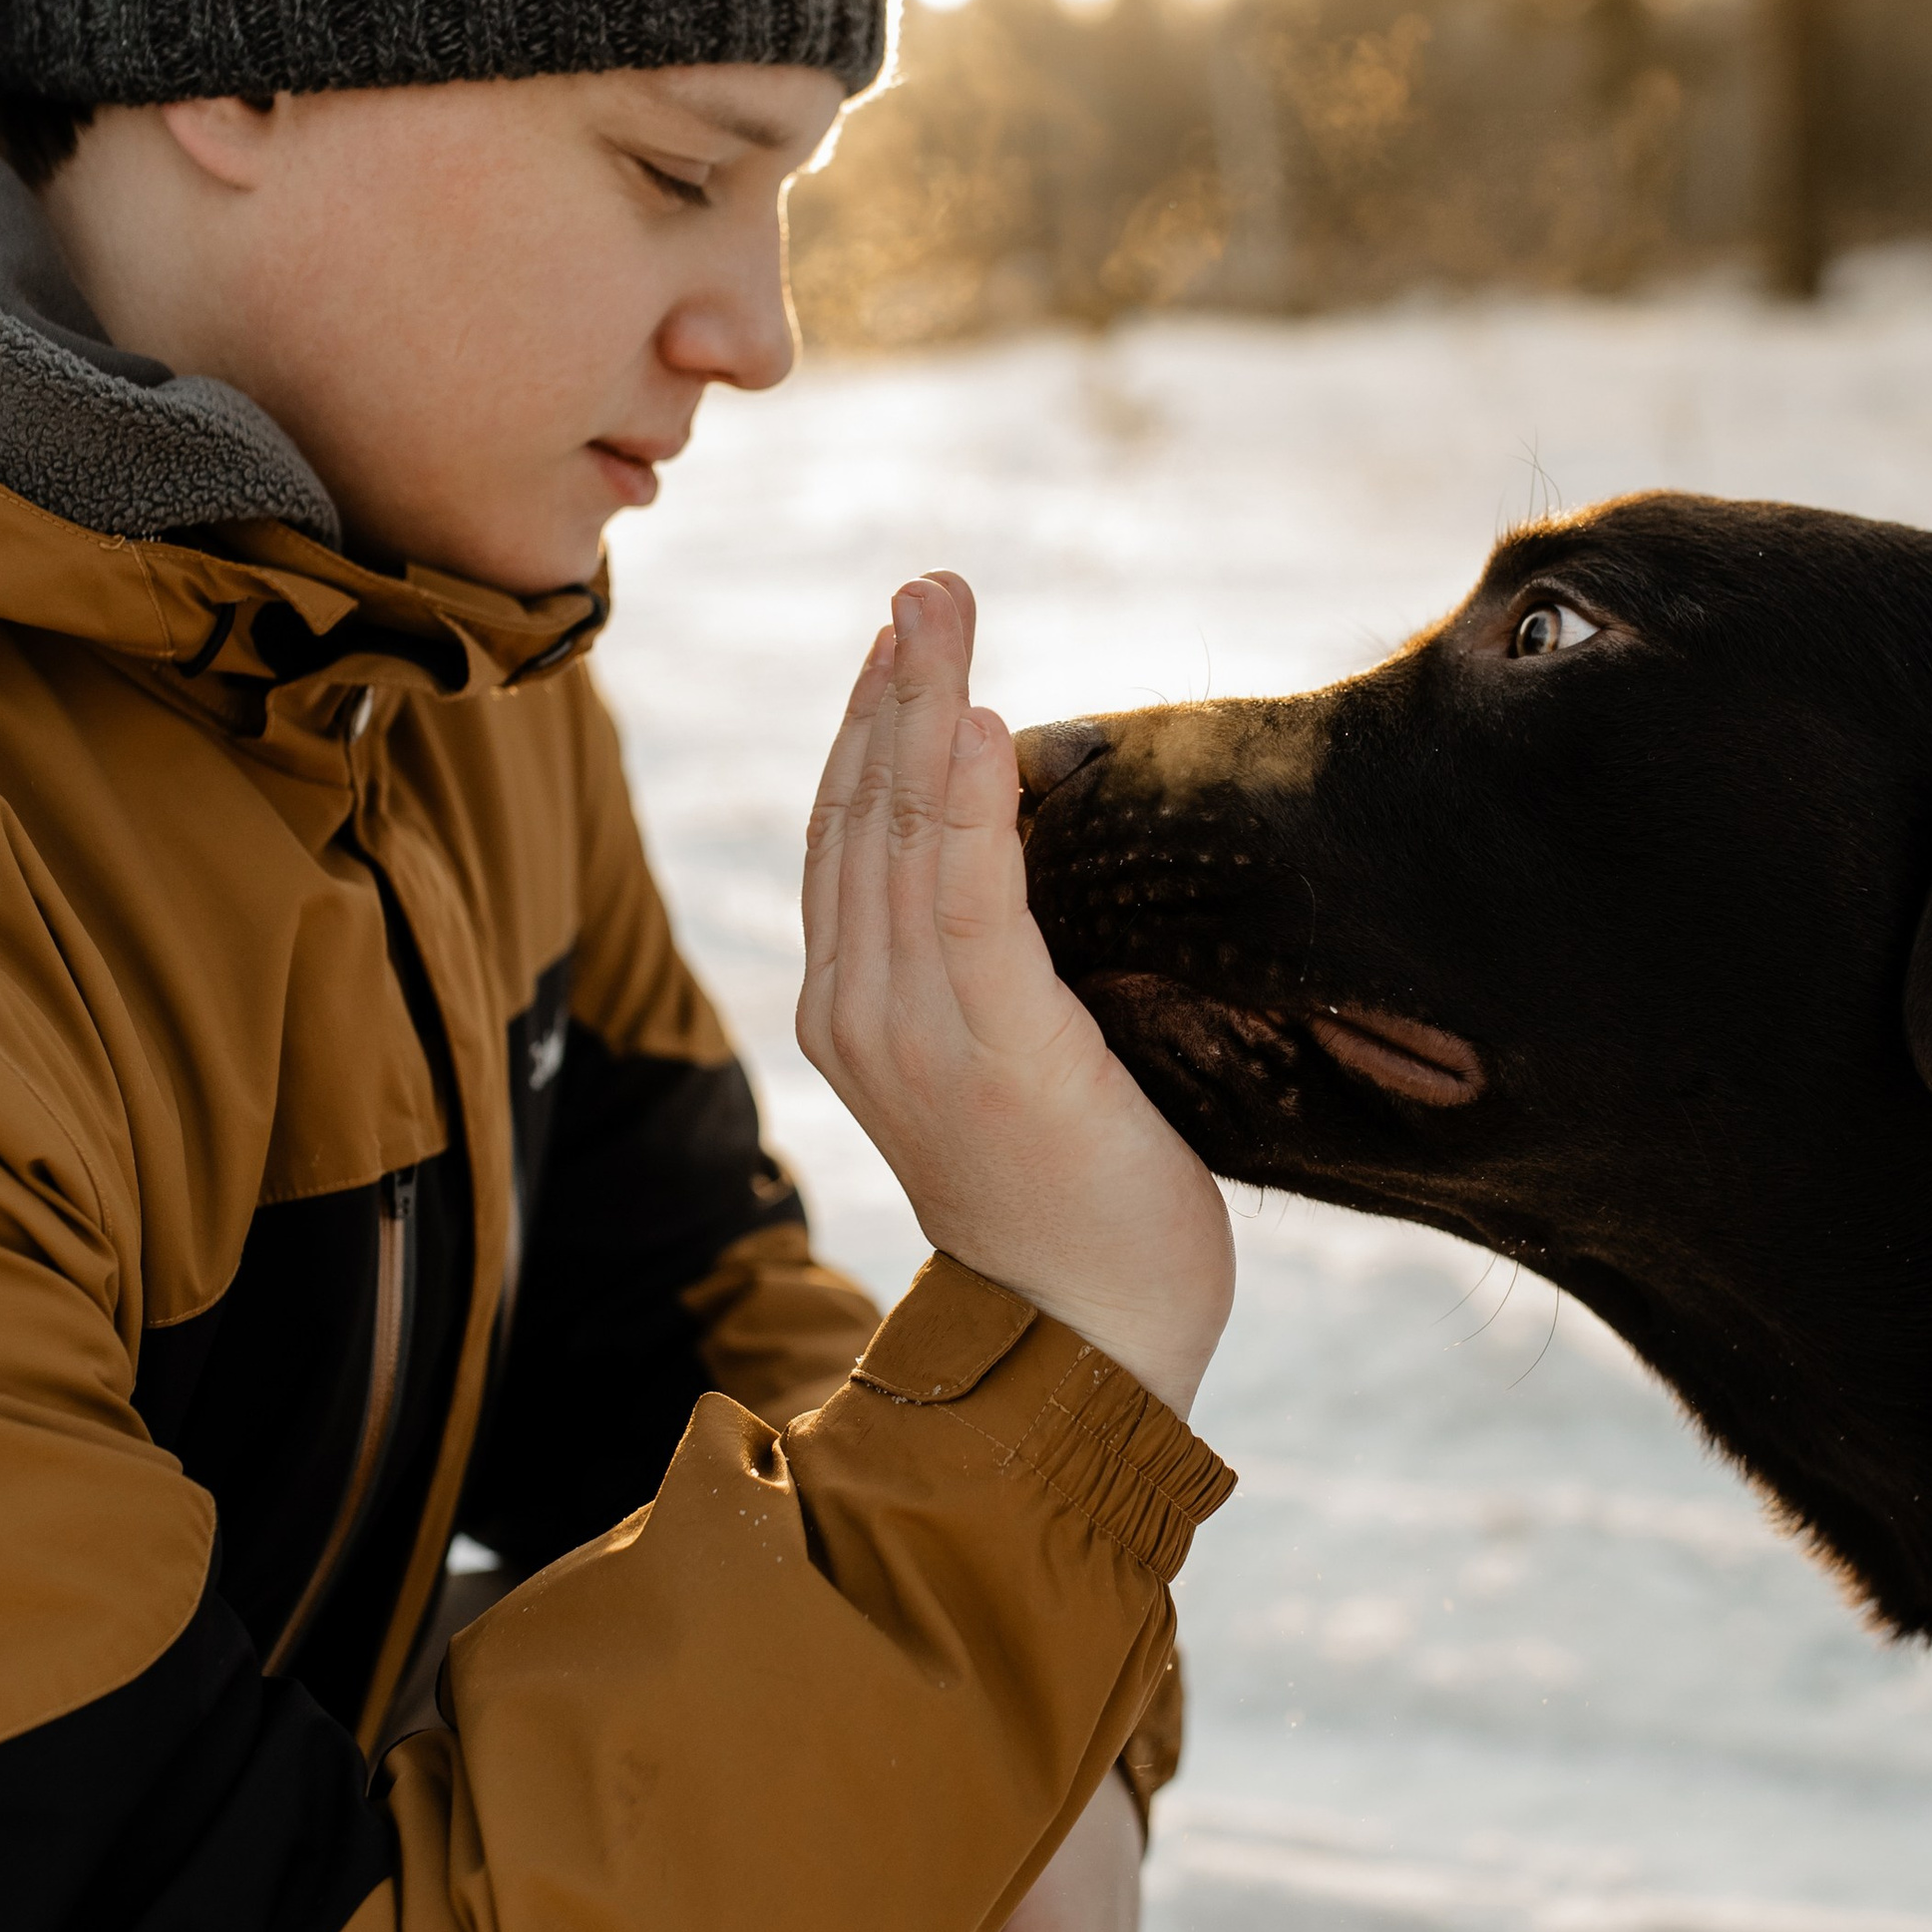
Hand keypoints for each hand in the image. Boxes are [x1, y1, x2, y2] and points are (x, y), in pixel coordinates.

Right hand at [798, 570, 1233, 1417]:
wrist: (1083, 1348)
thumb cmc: (1073, 1207)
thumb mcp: (1015, 1065)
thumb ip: (994, 970)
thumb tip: (1032, 873)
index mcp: (852, 1011)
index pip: (848, 833)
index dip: (873, 724)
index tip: (911, 634)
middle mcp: (857, 1011)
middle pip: (861, 810)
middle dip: (894, 683)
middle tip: (930, 583)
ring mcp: (913, 1031)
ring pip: (902, 831)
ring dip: (926, 704)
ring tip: (943, 608)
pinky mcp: (994, 1046)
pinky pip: (969, 896)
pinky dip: (966, 802)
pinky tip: (981, 723)